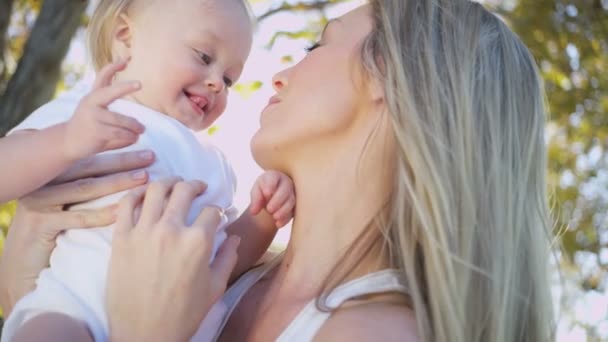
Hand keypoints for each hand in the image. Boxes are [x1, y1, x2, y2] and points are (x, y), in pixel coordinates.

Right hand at [0, 150, 153, 315]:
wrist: (20, 268)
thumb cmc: (51, 237)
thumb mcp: (67, 208)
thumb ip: (87, 190)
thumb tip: (127, 175)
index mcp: (52, 175)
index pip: (90, 159)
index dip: (119, 153)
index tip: (147, 150)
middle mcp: (43, 183)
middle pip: (90, 168)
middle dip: (123, 161)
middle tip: (151, 157)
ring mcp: (39, 202)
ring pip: (85, 188)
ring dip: (118, 182)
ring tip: (144, 179)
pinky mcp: (39, 224)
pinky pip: (76, 217)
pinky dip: (101, 214)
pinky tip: (123, 211)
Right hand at [63, 59, 144, 161]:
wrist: (68, 142)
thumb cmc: (88, 123)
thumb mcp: (96, 107)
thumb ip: (108, 92)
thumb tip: (123, 62)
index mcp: (93, 96)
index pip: (102, 77)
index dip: (113, 68)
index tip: (125, 60)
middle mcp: (91, 103)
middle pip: (110, 92)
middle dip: (124, 87)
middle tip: (139, 83)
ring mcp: (92, 117)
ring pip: (120, 120)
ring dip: (134, 127)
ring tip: (141, 130)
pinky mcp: (96, 132)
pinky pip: (119, 133)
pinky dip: (129, 137)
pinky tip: (134, 139)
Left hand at [107, 179, 239, 341]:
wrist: (144, 334)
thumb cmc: (183, 315)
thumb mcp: (215, 287)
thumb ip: (228, 258)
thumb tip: (233, 238)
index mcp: (198, 242)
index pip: (212, 211)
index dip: (218, 210)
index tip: (217, 214)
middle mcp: (171, 230)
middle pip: (185, 191)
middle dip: (196, 185)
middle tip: (198, 187)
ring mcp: (143, 232)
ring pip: (156, 189)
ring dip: (168, 181)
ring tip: (173, 183)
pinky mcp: (121, 238)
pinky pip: (127, 204)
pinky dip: (136, 193)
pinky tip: (144, 193)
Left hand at [250, 171, 294, 227]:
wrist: (272, 196)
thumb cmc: (263, 190)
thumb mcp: (256, 192)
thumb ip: (255, 200)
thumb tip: (254, 212)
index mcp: (273, 176)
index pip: (273, 178)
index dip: (271, 185)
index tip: (266, 193)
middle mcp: (286, 182)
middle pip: (285, 189)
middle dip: (277, 201)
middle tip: (269, 209)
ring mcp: (293, 192)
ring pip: (291, 201)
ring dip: (283, 210)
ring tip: (274, 217)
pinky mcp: (296, 204)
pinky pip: (293, 211)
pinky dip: (286, 218)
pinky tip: (278, 224)